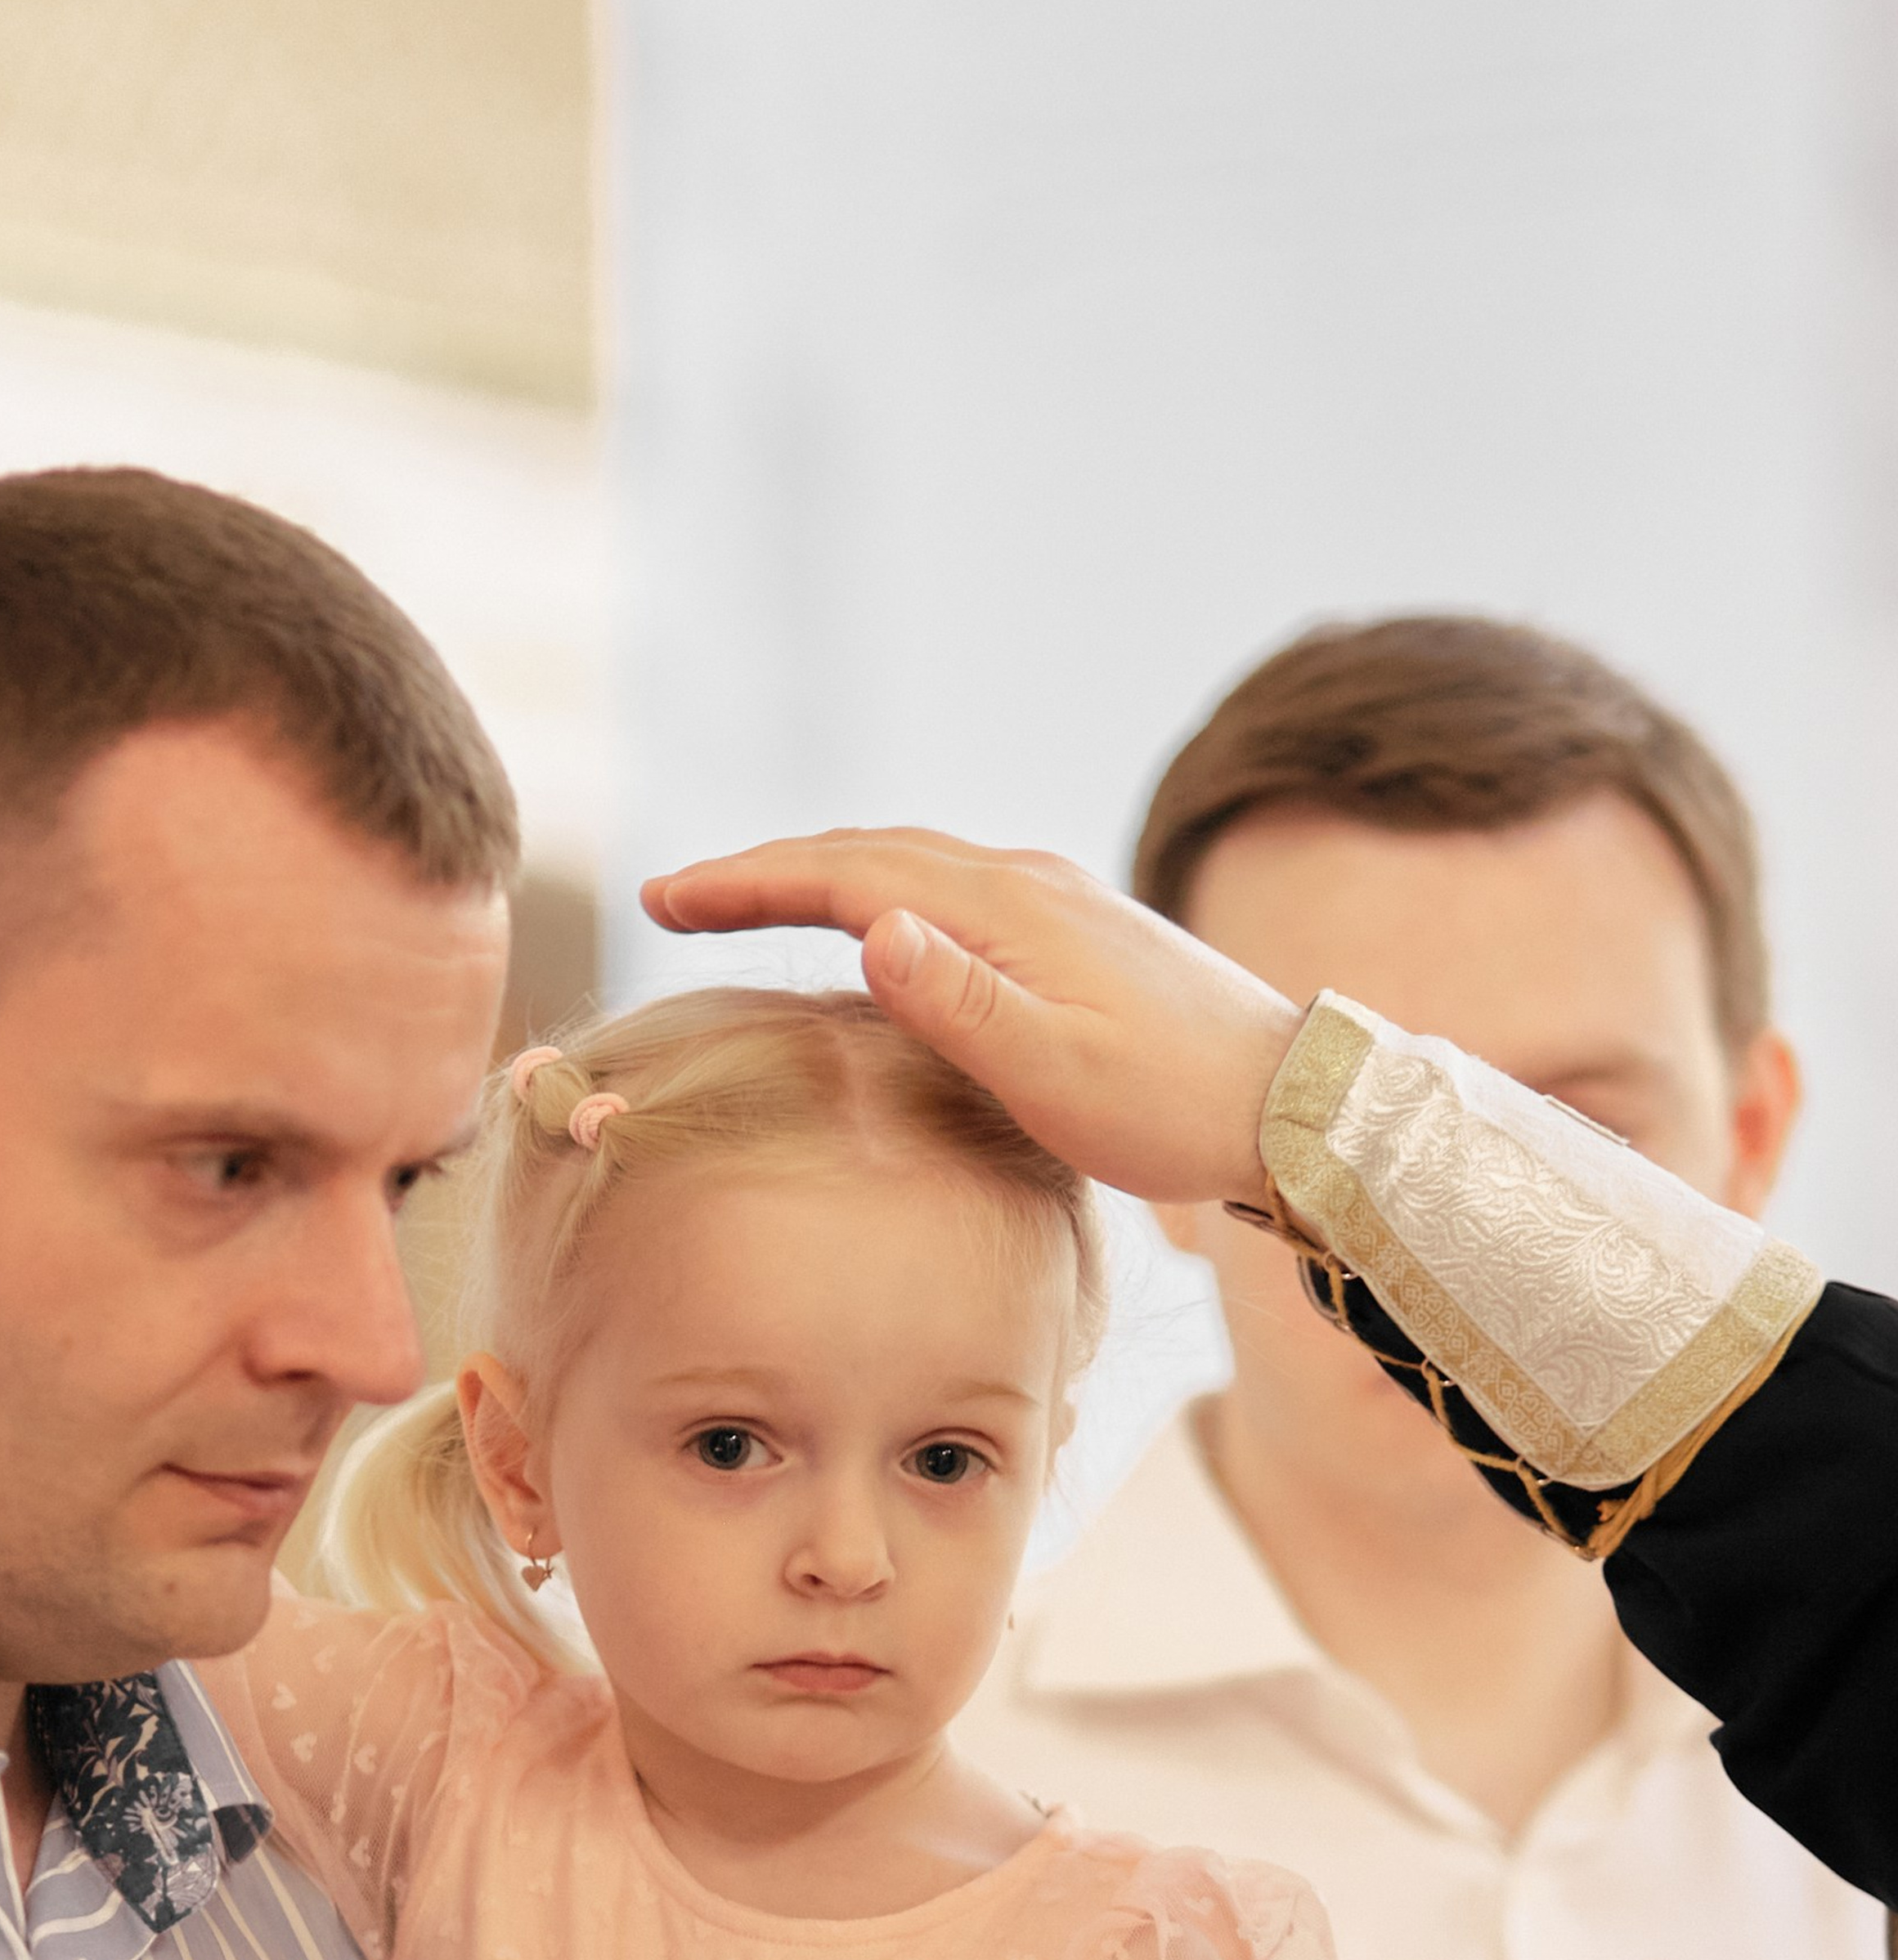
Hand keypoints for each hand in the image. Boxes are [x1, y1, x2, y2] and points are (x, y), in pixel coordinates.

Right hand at [643, 829, 1301, 1205]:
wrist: (1294, 1105)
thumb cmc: (1172, 1107)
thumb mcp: (1057, 1074)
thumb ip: (960, 1004)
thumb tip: (870, 933)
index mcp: (1007, 908)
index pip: (846, 874)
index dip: (748, 883)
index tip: (665, 900)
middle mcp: (1027, 881)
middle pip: (869, 852)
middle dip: (767, 871)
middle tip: (679, 900)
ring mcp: (1058, 898)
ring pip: (912, 864)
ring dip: (824, 877)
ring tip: (753, 905)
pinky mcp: (1080, 927)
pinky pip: (953, 888)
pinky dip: (884, 896)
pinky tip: (876, 931)